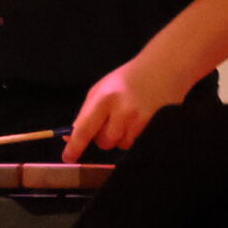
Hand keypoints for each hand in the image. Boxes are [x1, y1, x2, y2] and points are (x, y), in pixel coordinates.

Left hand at [63, 59, 189, 162]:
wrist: (159, 70)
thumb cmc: (124, 80)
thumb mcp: (99, 90)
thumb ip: (85, 114)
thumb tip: (71, 138)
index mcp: (103, 98)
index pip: (84, 128)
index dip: (75, 146)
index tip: (68, 157)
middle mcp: (121, 110)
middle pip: (103, 141)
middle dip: (99, 137)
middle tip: (105, 122)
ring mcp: (138, 119)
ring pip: (118, 144)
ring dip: (115, 137)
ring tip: (121, 119)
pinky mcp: (150, 125)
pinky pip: (131, 141)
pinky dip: (128, 136)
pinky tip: (133, 120)